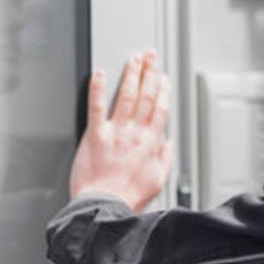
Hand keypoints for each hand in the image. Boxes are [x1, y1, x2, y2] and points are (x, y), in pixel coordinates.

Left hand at [69, 51, 172, 211]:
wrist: (105, 205)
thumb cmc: (129, 197)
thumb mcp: (158, 180)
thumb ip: (165, 158)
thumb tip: (168, 144)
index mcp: (151, 143)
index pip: (160, 109)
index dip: (163, 91)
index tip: (163, 78)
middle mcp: (135, 133)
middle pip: (145, 96)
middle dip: (149, 74)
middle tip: (151, 57)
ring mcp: (116, 132)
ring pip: (126, 96)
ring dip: (131, 75)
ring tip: (134, 59)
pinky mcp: (95, 135)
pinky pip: (96, 107)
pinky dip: (98, 88)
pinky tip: (99, 74)